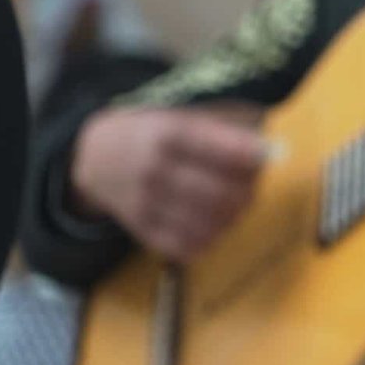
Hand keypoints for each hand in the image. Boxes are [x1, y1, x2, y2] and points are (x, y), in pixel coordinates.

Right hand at [70, 106, 265, 261]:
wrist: (95, 156)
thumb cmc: (154, 134)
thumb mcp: (182, 118)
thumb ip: (226, 132)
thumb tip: (270, 152)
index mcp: (166, 135)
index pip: (216, 149)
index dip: (249, 155)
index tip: (266, 155)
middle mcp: (154, 170)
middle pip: (221, 193)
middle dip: (247, 191)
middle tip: (250, 185)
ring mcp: (146, 204)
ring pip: (211, 224)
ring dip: (233, 216)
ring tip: (232, 204)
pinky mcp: (142, 230)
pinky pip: (190, 246)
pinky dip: (211, 237)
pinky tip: (211, 221)